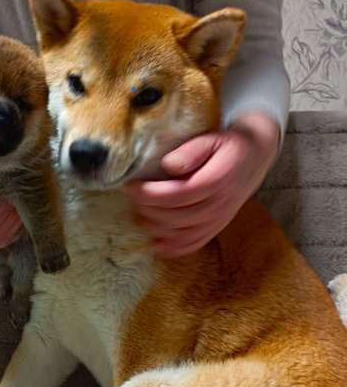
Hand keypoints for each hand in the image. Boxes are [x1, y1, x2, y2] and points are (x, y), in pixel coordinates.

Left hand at [125, 112, 279, 257]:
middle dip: (148, 209)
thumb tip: (167, 165)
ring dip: (156, 227)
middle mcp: (220, 204)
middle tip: (132, 197)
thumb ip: (191, 151)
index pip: (178, 194)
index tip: (131, 186)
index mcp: (218, 180)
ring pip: (182, 234)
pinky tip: (156, 243)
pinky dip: (173, 248)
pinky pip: (193, 244)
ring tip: (141, 213)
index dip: (150, 194)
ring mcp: (218, 220)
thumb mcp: (212, 139)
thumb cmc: (227, 147)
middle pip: (176, 216)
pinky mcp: (216, 229)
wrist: (254, 159)